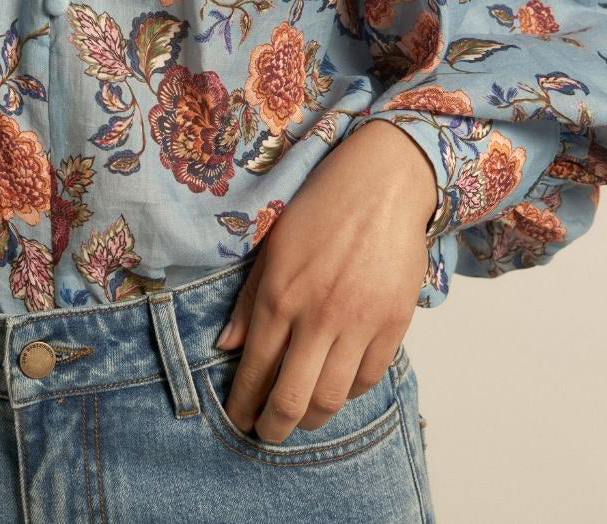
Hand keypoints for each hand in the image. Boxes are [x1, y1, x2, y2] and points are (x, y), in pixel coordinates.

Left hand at [214, 119, 435, 442]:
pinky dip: (349, 392)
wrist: (381, 183)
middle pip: (293, 399)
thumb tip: (226, 347)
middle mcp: (318, 315)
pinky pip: (369, 378)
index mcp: (280, 294)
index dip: (243, 404)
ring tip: (301, 418)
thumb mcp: (273, 246)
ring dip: (312, 418)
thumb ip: (249, 301)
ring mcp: (359, 323)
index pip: (255, 370)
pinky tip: (336, 386)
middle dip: (274, 427)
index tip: (238, 419)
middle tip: (267, 434)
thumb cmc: (320, 207)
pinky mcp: (393, 324)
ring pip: (332, 398)